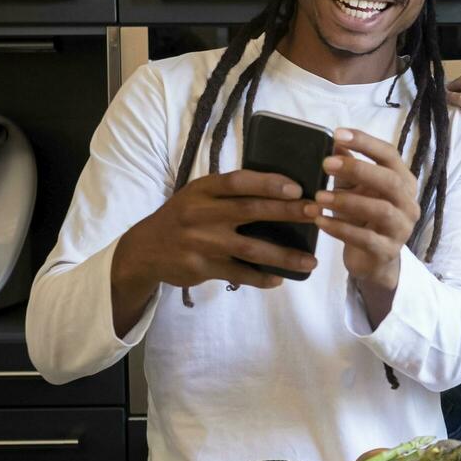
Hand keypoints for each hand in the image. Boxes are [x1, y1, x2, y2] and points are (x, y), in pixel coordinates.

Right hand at [111, 169, 315, 332]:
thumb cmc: (183, 216)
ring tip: (311, 262)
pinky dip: (261, 278)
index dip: (268, 182)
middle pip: (250, 211)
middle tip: (316, 213)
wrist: (144, 250)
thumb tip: (280, 188)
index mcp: (203, 189)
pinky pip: (238, 274)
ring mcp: (201, 242)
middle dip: (287, 212)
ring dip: (284, 256)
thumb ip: (229, 191)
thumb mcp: (198, 195)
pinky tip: (280, 279)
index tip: (297, 187)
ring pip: (250, 249)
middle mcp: (201, 213)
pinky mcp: (201, 268)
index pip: (239, 181)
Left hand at [308, 128, 419, 291]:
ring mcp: (401, 229)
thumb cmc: (364, 218)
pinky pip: (365, 238)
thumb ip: (348, 167)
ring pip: (380, 210)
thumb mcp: (355, 189)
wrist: (373, 261)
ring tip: (319, 197)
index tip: (337, 134)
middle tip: (326, 164)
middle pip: (390, 181)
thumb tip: (335, 142)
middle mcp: (408, 203)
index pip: (389, 155)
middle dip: (358, 169)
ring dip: (347, 201)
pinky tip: (320, 221)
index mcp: (403, 182)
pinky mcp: (387, 251)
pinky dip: (340, 228)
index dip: (365, 143)